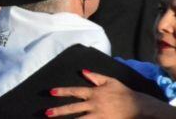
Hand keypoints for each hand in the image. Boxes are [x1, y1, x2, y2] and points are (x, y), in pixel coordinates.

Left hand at [46, 70, 175, 117]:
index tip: (51, 92)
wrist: (139, 106)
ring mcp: (99, 115)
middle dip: (59, 111)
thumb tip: (84, 71)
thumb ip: (96, 76)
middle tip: (47, 113)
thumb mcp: (110, 81)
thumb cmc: (124, 92)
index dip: (62, 92)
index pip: (74, 92)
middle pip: (73, 108)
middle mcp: (94, 104)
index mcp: (94, 93)